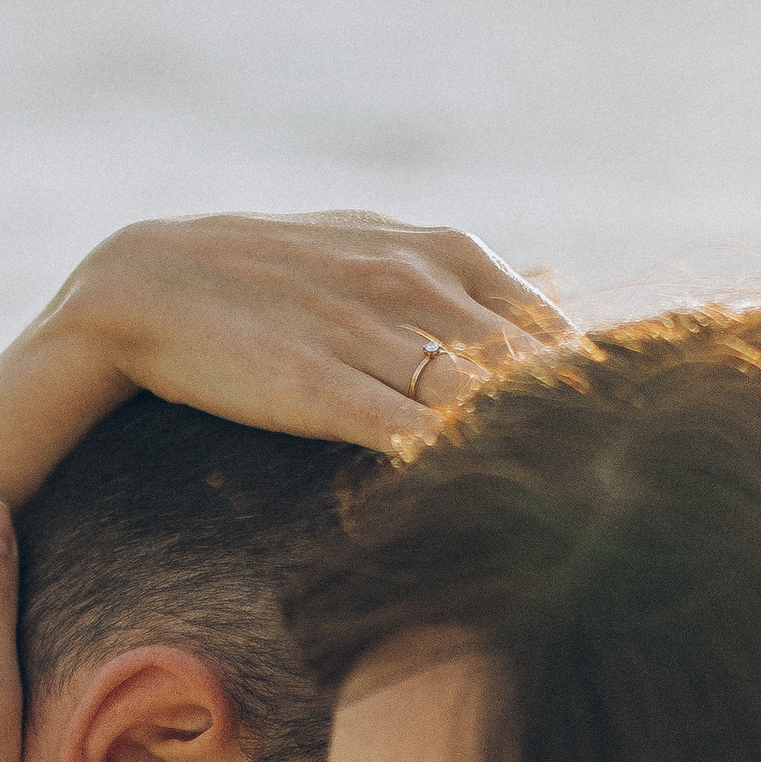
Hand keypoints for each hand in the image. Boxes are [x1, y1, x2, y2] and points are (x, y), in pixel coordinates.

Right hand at [51, 209, 575, 451]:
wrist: (146, 283)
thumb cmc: (271, 276)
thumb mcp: (376, 249)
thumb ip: (468, 277)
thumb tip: (559, 286)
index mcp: (442, 252)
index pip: (552, 326)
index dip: (590, 390)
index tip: (614, 439)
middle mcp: (415, 284)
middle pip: (530, 367)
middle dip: (573, 429)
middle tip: (613, 490)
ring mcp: (367, 333)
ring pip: (477, 399)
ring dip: (524, 451)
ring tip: (568, 513)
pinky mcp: (317, 387)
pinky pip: (406, 432)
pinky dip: (452, 466)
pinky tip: (482, 503)